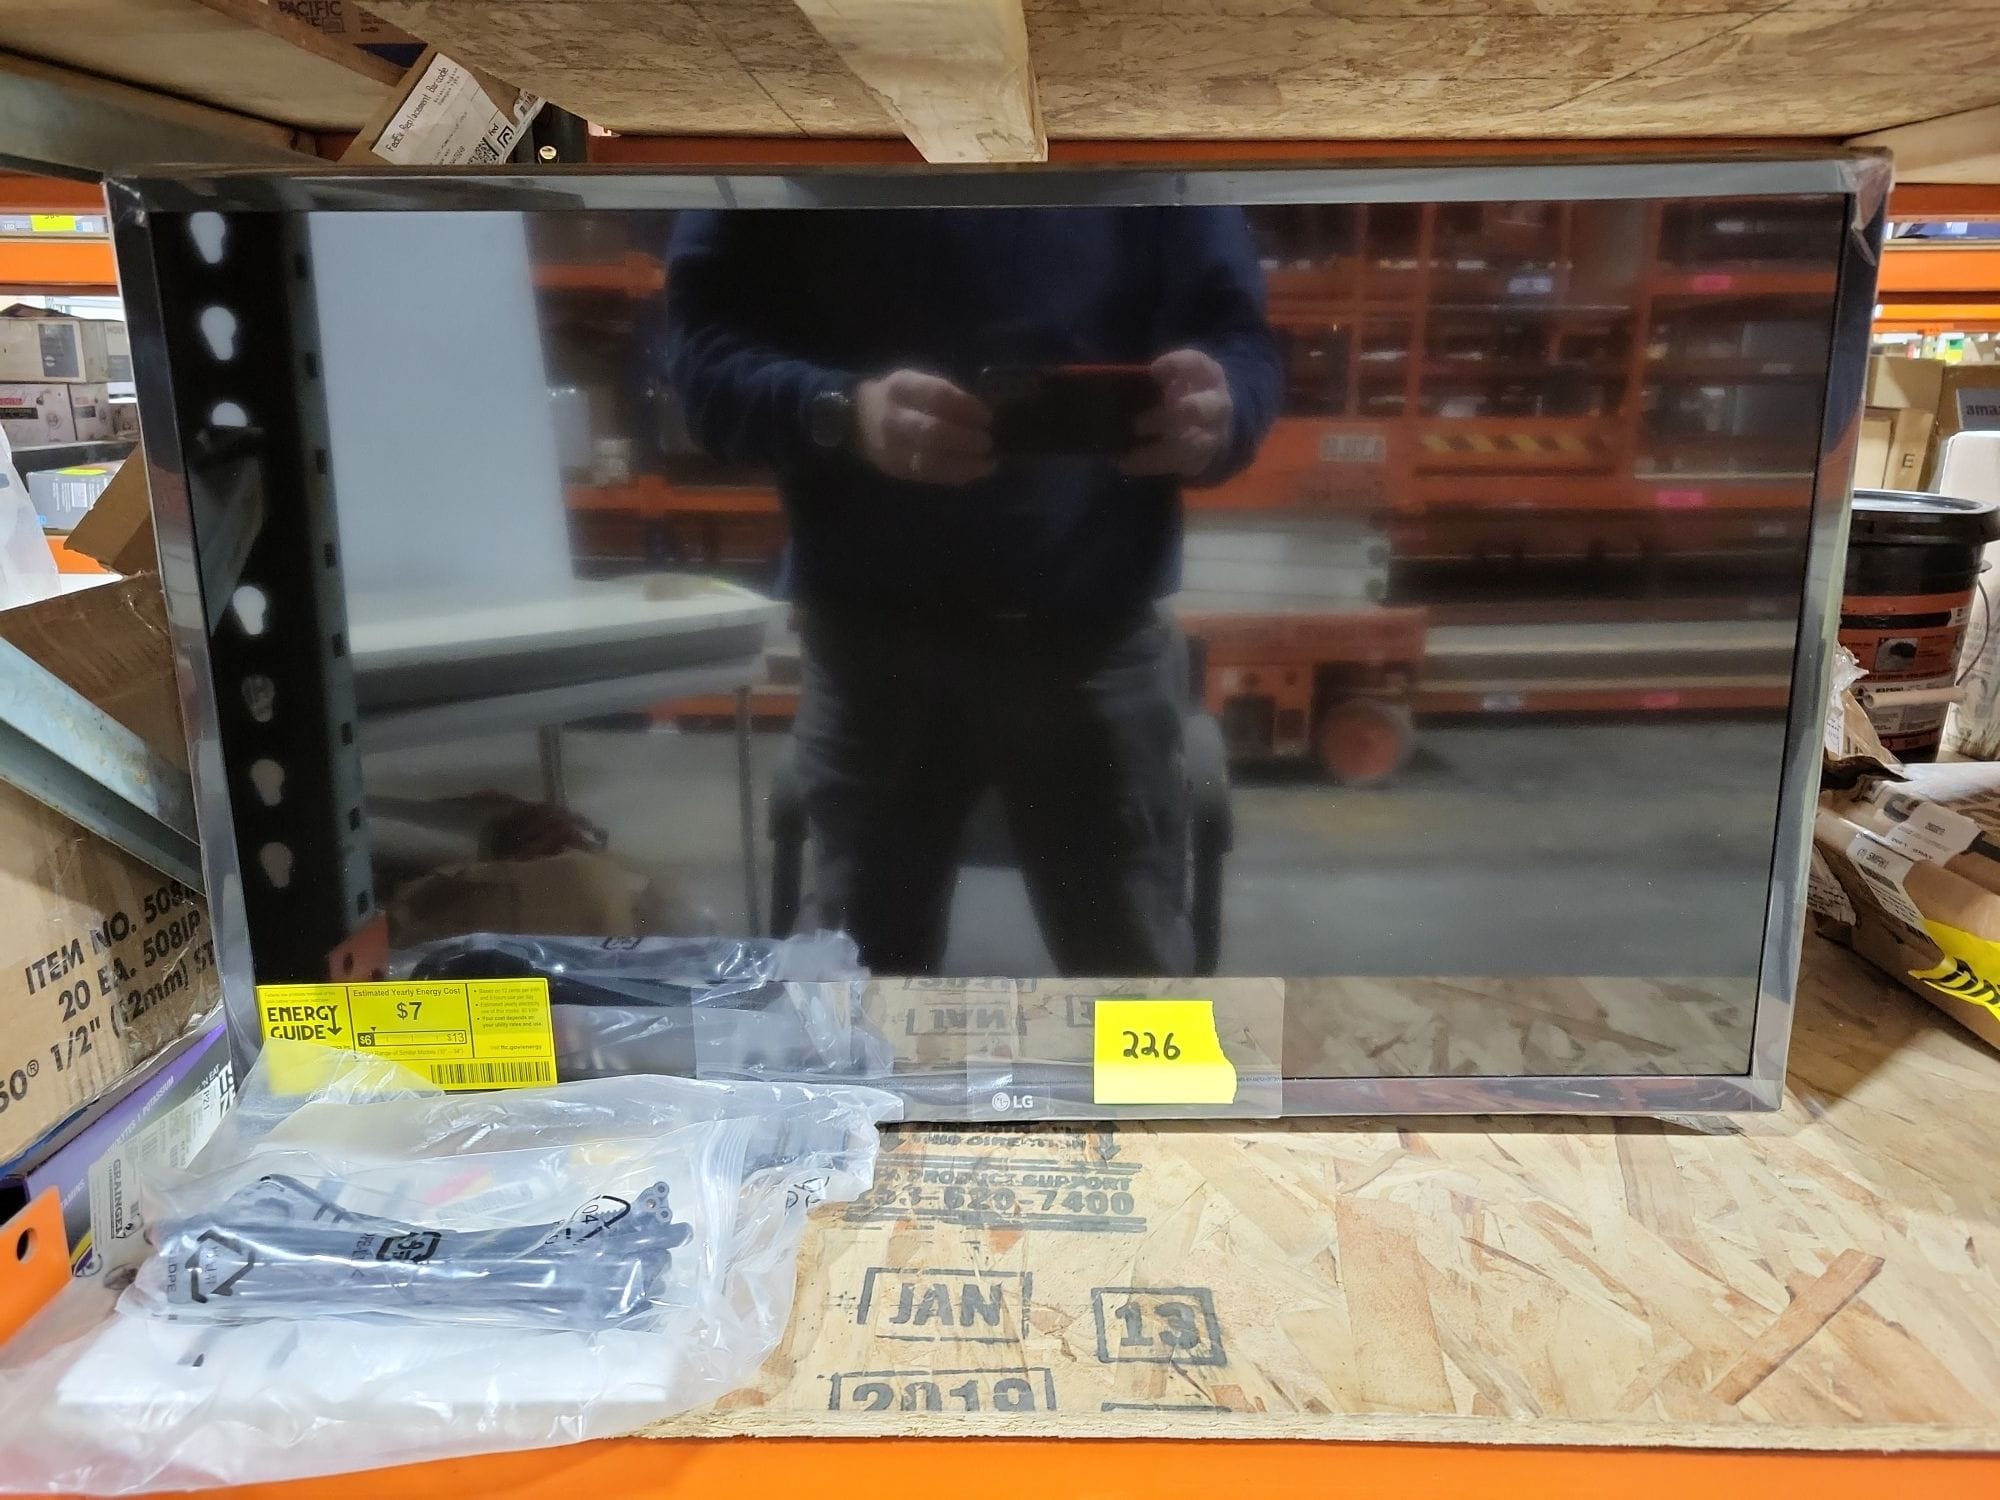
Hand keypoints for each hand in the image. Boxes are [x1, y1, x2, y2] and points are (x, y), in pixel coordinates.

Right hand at [854, 369, 994, 485]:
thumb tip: (984, 412)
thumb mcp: (916, 381)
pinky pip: (931, 475)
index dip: (966, 407)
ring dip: (965, 463)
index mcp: (901, 388)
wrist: (857, 421)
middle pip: (932, 432)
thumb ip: (945, 394)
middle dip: (966, 439)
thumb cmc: (899, 397)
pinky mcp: (899, 469)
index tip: (987, 415)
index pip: (936, 396)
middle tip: (989, 441)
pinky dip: (958, 474)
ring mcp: (894, 448)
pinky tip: (977, 471)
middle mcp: (894, 419)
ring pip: (931, 461)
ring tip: (988, 462)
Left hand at [1121, 348, 1233, 479]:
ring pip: (1190, 444)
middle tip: (1136, 424)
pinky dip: (1152, 465)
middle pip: (1195, 409)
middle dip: (1164, 418)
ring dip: (1157, 450)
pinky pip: (1181, 465)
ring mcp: (1214, 433)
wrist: (1216, 421)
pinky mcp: (1205, 457)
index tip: (1153, 371)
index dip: (1175, 365)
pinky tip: (1126, 464)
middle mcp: (1216, 403)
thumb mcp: (1177, 377)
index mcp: (1208, 374)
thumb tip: (1117, 385)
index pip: (1196, 364)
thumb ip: (1156, 380)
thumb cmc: (1185, 391)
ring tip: (1127, 455)